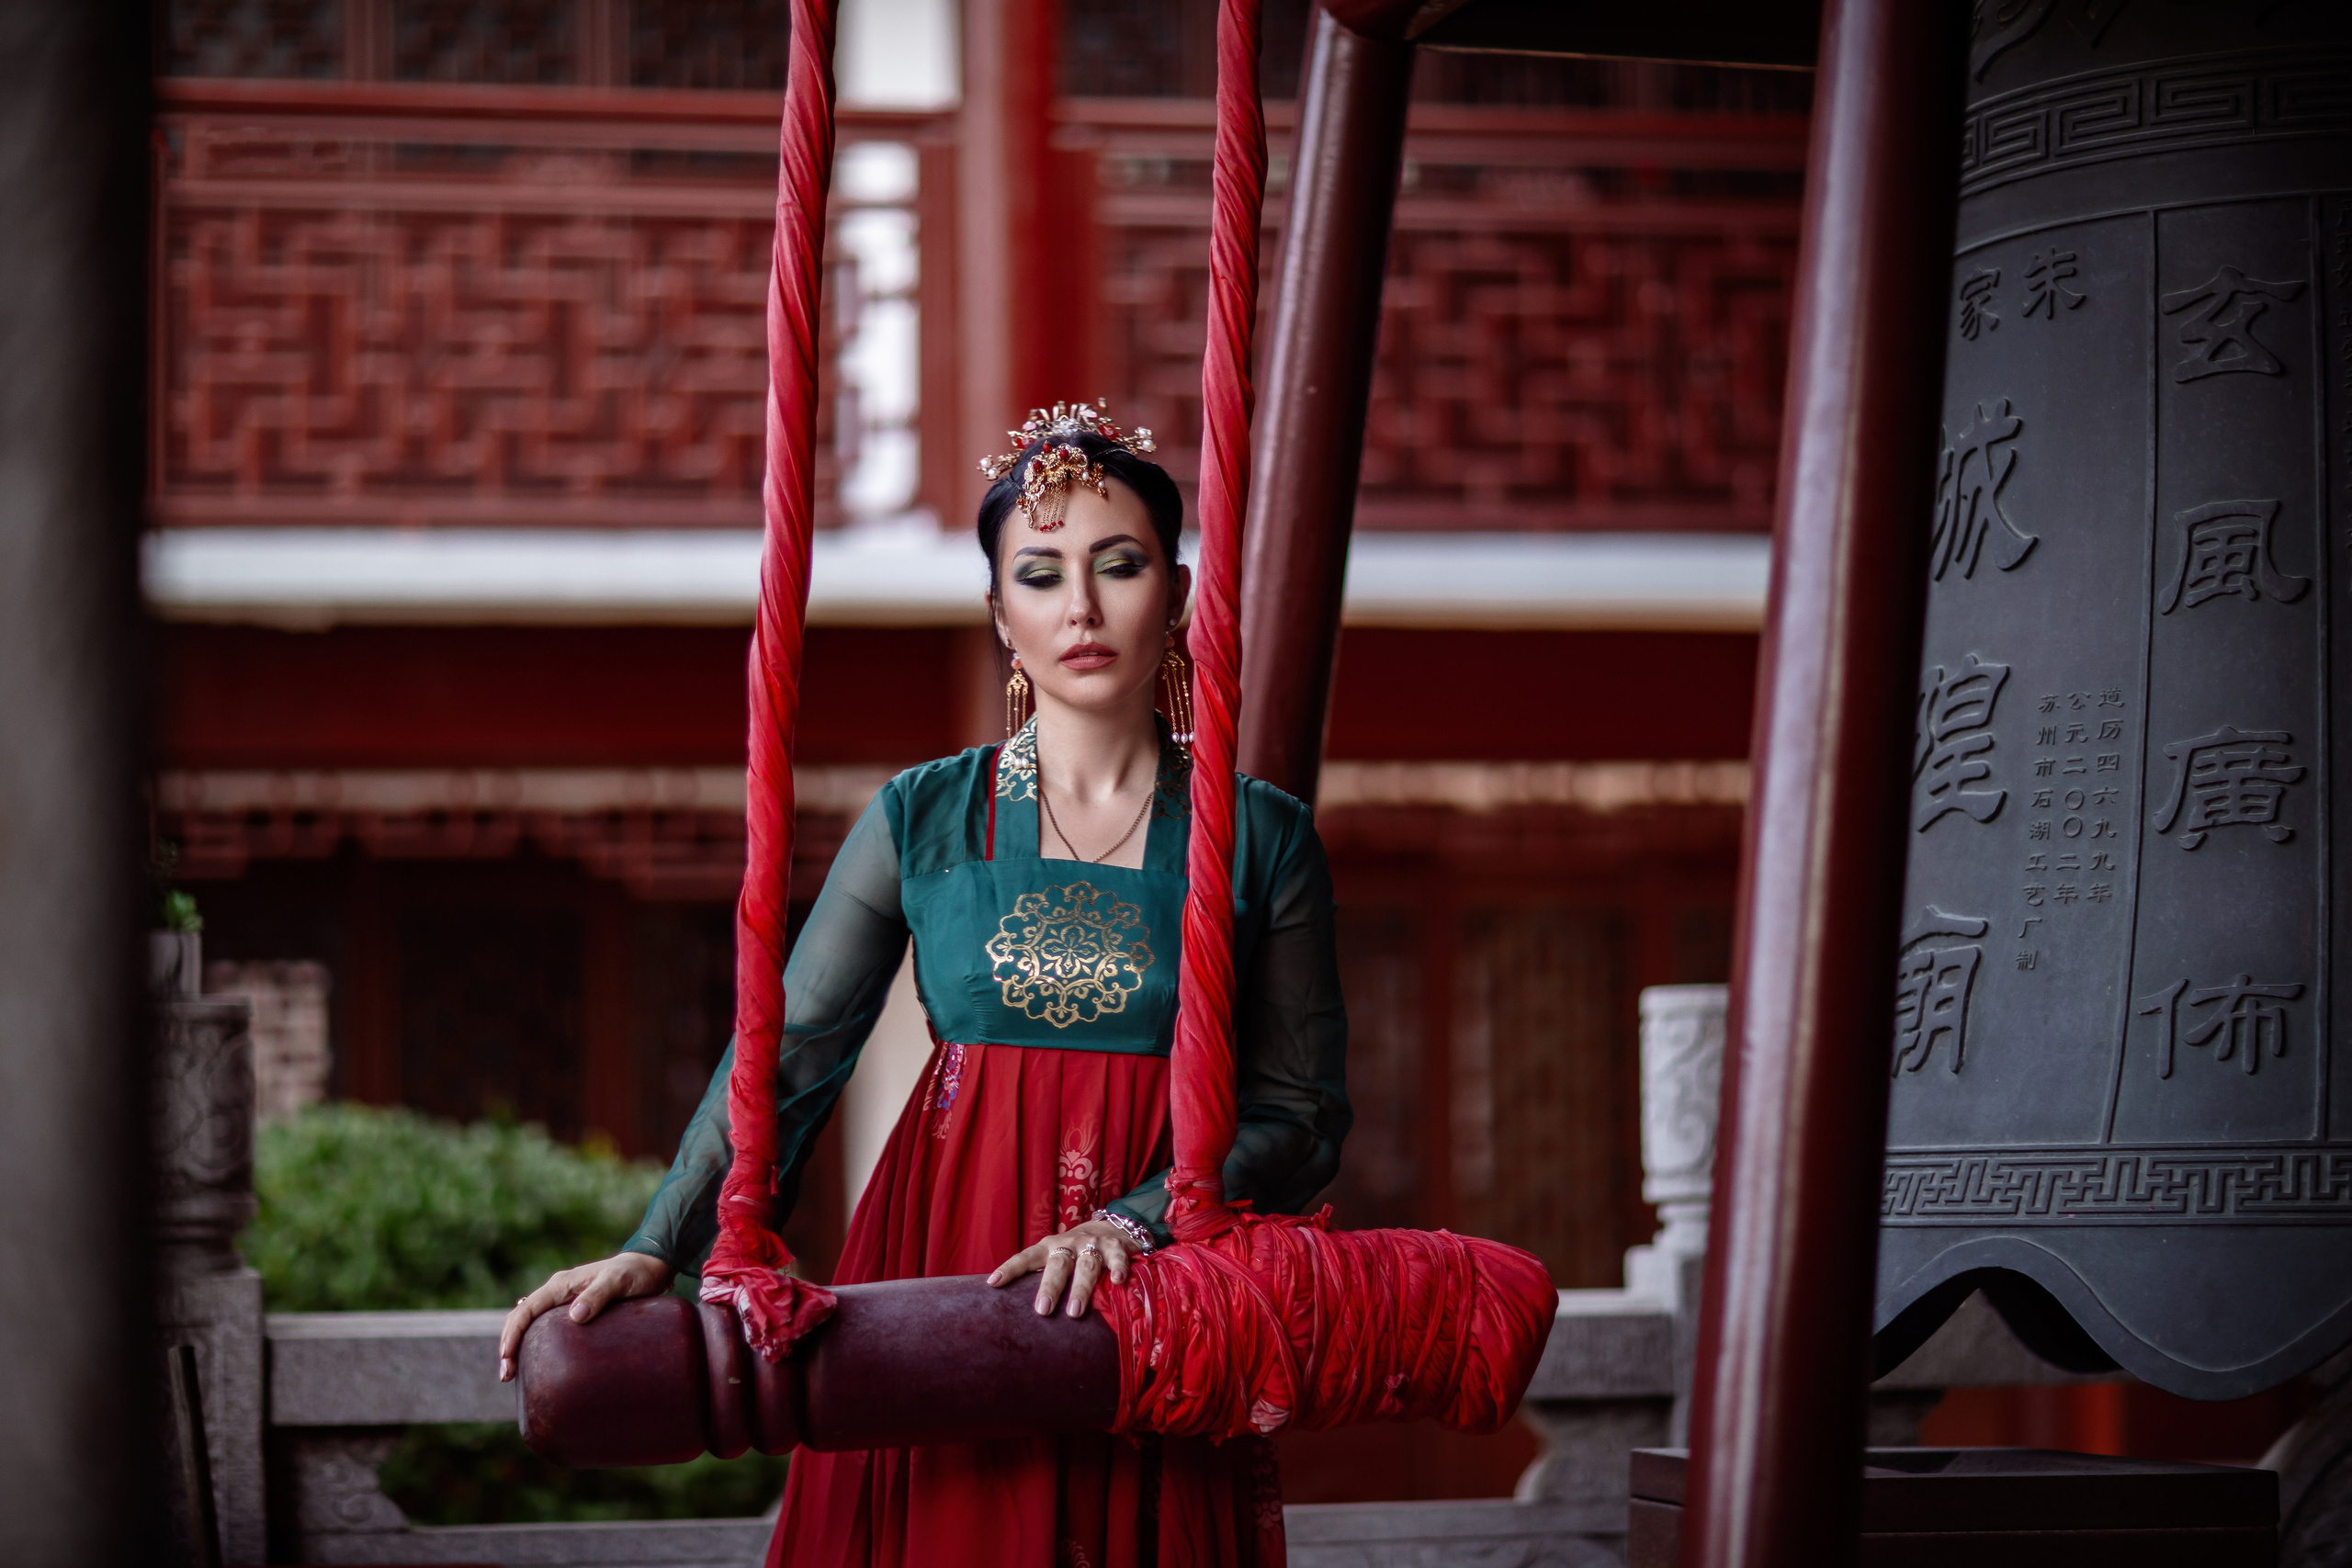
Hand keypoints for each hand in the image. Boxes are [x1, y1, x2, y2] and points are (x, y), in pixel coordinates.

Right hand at [497, 1252, 675, 1381]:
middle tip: (506, 1376)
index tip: (506, 1356)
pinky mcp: (576, 1314)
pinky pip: (548, 1330)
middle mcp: (558, 1294)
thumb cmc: (634, 1273)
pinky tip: (535, 1364)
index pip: (526, 1309)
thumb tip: (575, 1316)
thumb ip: (598, 1295)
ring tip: (514, 1375)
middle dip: (509, 1345)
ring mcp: (565, 1305)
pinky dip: (536, 1346)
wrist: (649, 1269)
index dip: (512, 1332)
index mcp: (561, 1285)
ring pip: (532, 1326)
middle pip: (522, 1319)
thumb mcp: (618, 1281)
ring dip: (519, 1347)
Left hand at [987, 1219, 1133, 1318]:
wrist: (1111, 1227)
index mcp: (1049, 1248)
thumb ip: (1043, 1275)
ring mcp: (1092, 1244)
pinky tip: (1118, 1281)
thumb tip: (1014, 1305)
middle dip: (1050, 1287)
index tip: (994, 1283)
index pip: (1026, 1257)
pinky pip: (1117, 1258)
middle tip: (1042, 1310)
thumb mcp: (1056, 1257)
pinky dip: (1118, 1268)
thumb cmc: (1075, 1252)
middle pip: (1058, 1265)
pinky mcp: (1115, 1246)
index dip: (1010, 1269)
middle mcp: (1068, 1244)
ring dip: (1080, 1288)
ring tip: (1075, 1312)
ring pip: (1086, 1266)